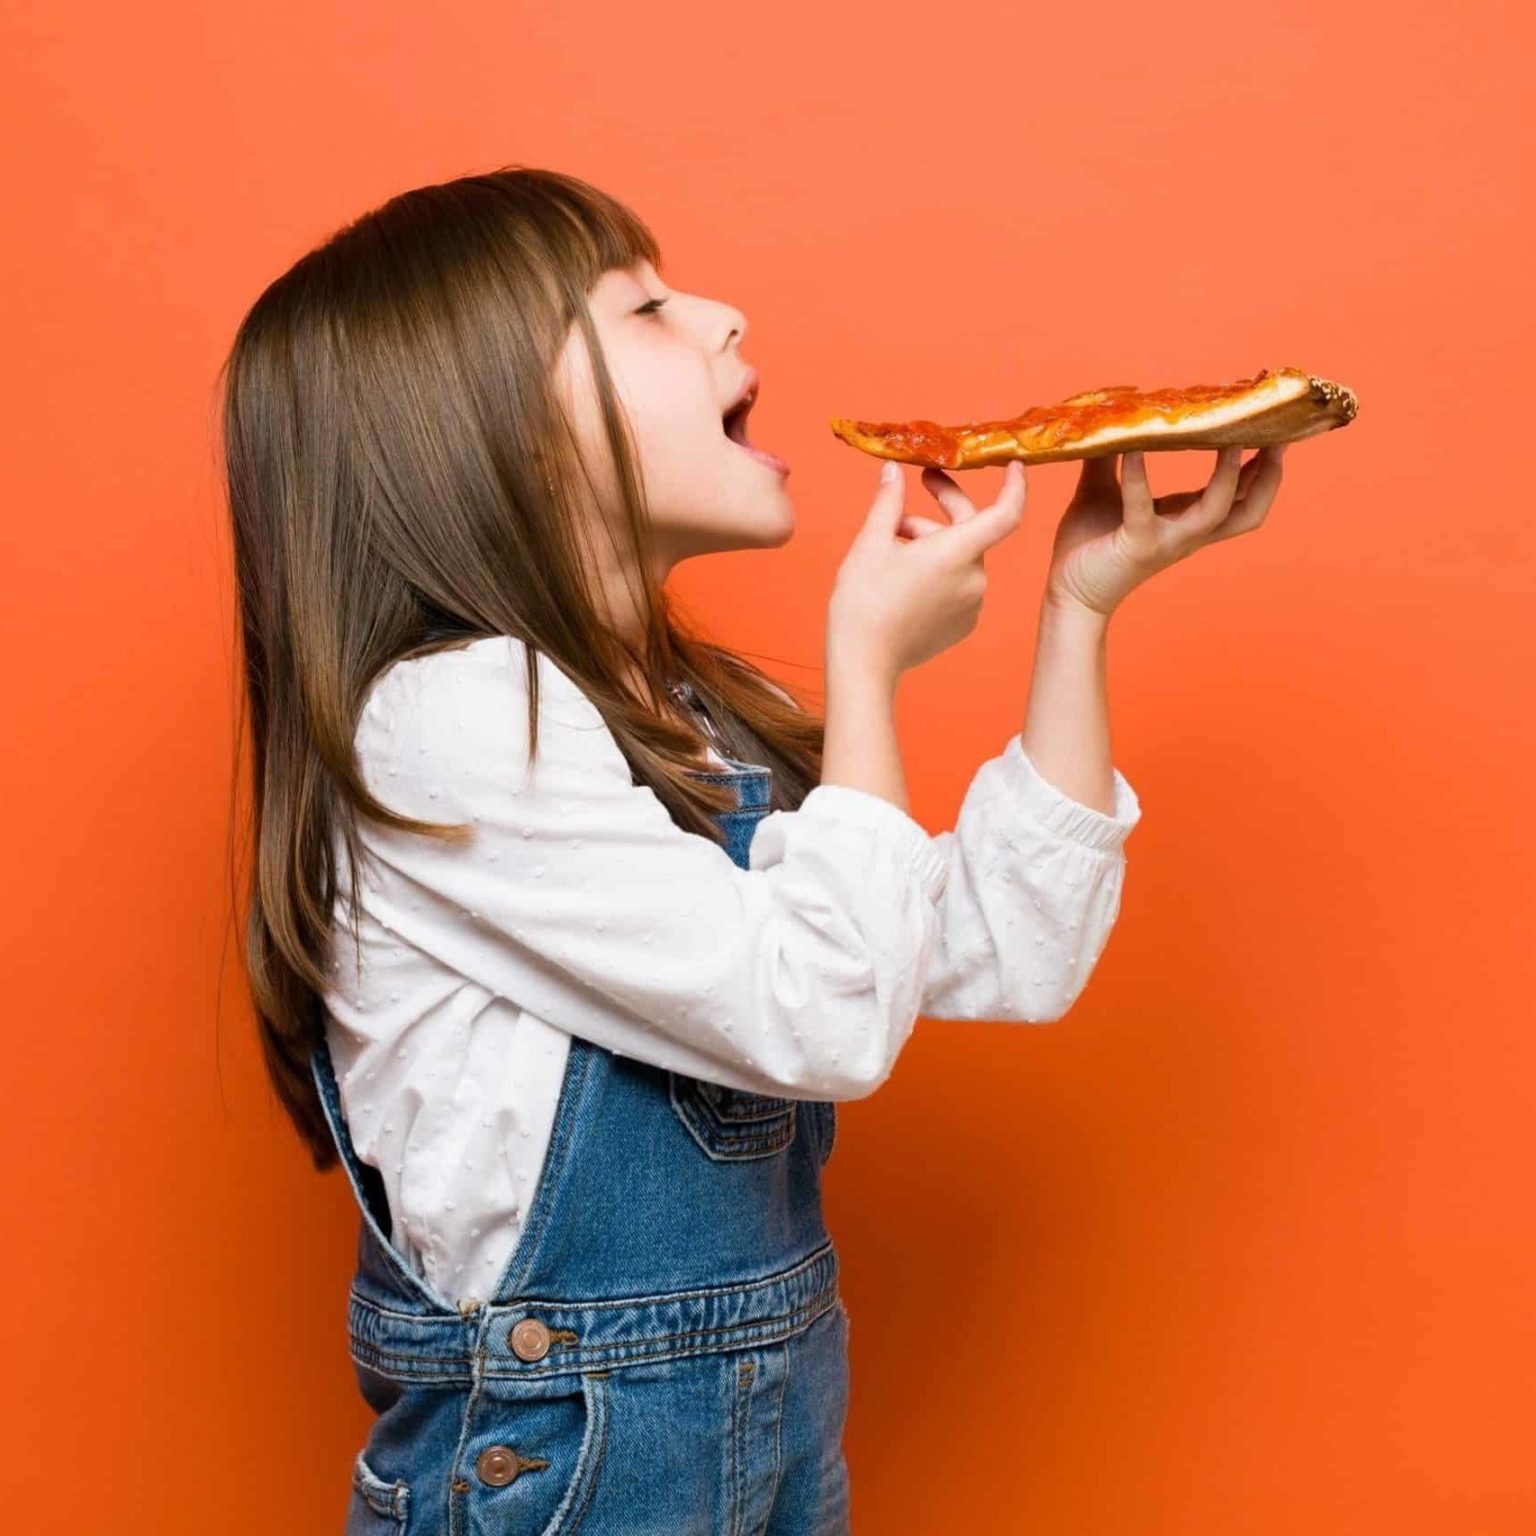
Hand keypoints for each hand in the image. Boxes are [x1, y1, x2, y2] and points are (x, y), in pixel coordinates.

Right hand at [827, 459, 1026, 678]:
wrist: (862, 663)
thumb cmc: (863, 603)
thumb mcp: (870, 543)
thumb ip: (888, 502)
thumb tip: (894, 471)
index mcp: (956, 554)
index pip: (1006, 513)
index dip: (1015, 486)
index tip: (1012, 465)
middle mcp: (974, 579)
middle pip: (970, 529)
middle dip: (941, 510)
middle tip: (915, 491)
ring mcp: (971, 604)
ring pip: (960, 557)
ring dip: (932, 543)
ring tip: (891, 548)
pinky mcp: (963, 624)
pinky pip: (958, 584)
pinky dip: (938, 571)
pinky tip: (903, 578)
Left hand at [1041, 443, 1287, 616]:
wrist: (1067, 593)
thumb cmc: (1088, 545)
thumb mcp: (1103, 491)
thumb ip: (1110, 458)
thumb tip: (1109, 418)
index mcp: (1186, 519)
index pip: (1240, 495)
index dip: (1262, 468)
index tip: (1275, 432)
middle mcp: (1186, 533)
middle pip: (1249, 509)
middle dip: (1268, 475)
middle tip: (1277, 437)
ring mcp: (1167, 542)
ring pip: (1218, 512)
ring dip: (1230, 476)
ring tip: (1230, 439)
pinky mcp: (1137, 546)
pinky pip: (1143, 508)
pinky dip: (1139, 476)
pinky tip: (1134, 448)